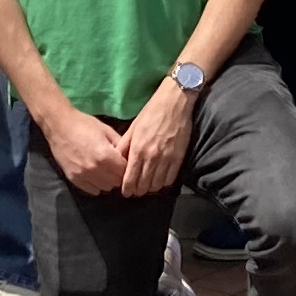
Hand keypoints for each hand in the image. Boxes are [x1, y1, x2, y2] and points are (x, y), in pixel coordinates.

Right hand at [36, 99, 128, 196]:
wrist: (59, 125)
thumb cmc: (84, 124)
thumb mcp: (106, 130)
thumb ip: (120, 145)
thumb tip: (130, 156)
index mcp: (106, 156)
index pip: (125, 171)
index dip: (127, 166)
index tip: (125, 162)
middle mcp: (95, 169)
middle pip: (116, 182)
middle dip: (119, 175)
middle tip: (116, 166)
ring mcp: (83, 175)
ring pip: (106, 188)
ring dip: (108, 181)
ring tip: (105, 170)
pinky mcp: (74, 179)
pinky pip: (92, 190)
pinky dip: (96, 185)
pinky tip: (95, 174)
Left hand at [115, 79, 195, 197]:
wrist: (174, 103)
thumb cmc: (151, 113)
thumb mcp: (133, 128)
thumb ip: (124, 146)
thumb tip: (117, 161)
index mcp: (137, 149)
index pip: (130, 178)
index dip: (127, 189)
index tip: (126, 192)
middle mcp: (151, 157)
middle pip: (143, 185)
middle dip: (138, 191)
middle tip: (136, 191)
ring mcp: (166, 159)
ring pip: (157, 185)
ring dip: (151, 188)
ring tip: (148, 187)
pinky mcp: (179, 158)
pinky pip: (170, 179)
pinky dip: (164, 183)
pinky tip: (160, 180)